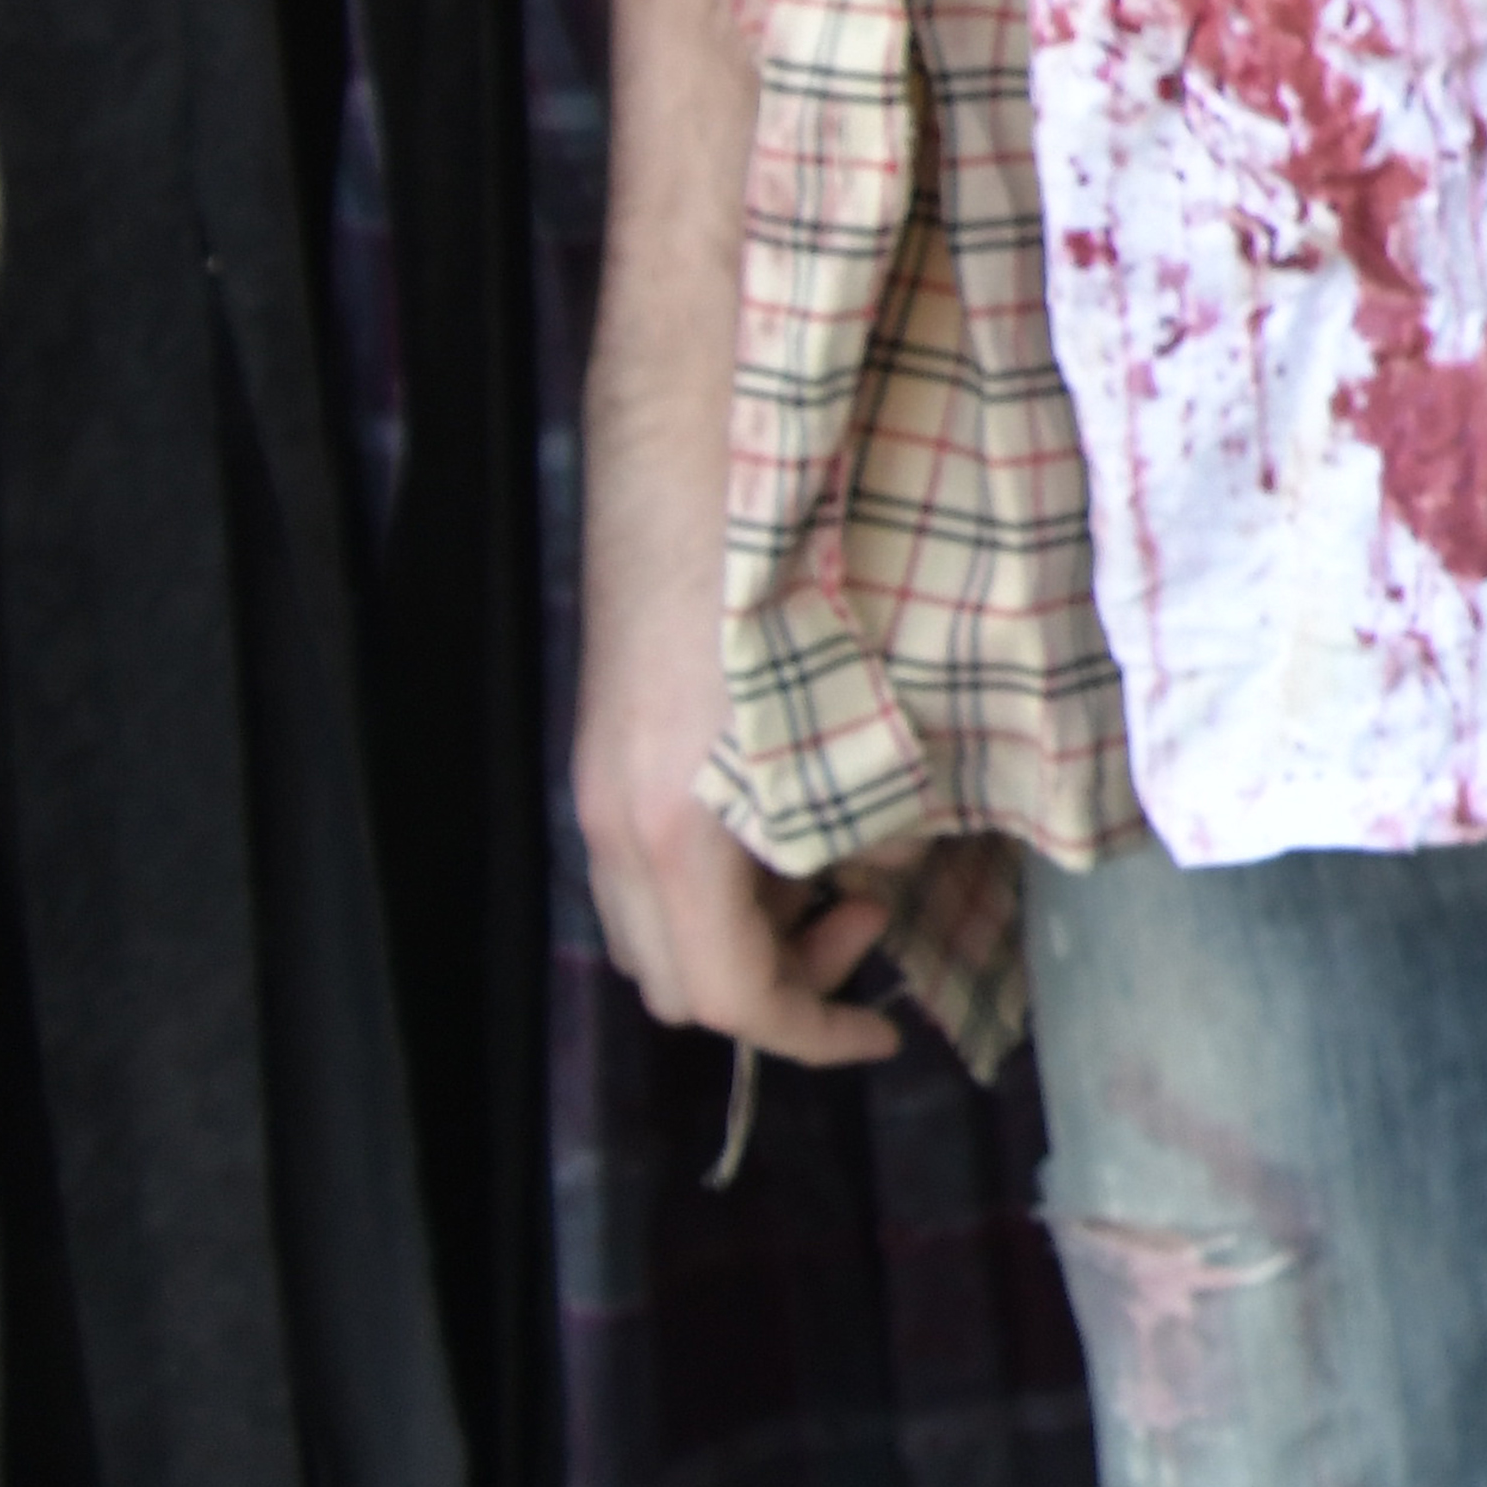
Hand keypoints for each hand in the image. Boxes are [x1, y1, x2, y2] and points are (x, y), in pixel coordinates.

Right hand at [570, 541, 903, 1065]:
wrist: (705, 450)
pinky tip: (794, 807)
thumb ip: (872, 824)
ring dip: (750, 926)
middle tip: (870, 914)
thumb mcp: (864, 723)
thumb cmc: (801, 576)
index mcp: (675, 834)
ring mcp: (598, 784)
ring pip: (661, 922)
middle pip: (678, 979)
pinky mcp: (606, 745)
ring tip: (843, 856)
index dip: (813, 1033)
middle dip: (779, 981)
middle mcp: (613, 822)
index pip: (730, 997)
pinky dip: (724, 873)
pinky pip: (654, 859)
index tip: (884, 1036)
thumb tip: (888, 874)